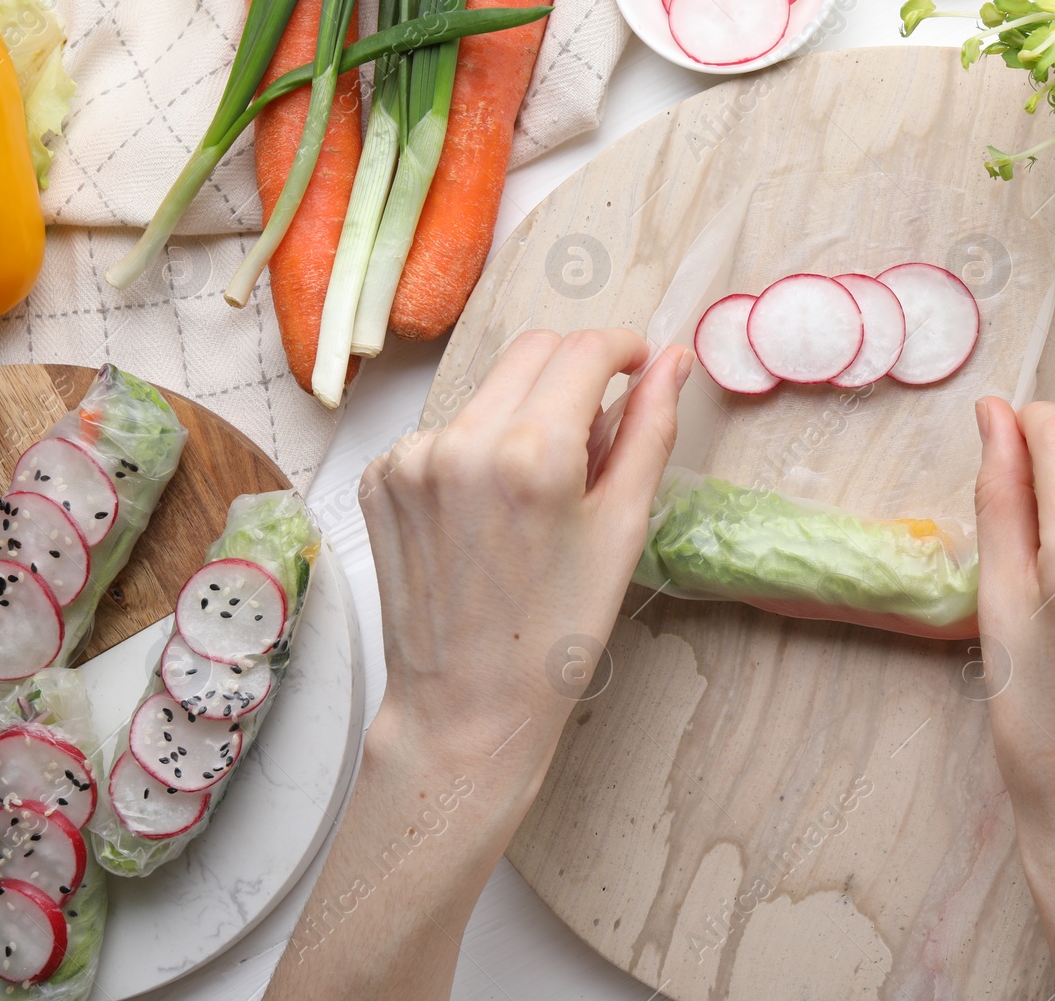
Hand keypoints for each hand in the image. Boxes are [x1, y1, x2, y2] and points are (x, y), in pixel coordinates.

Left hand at [267, 330, 687, 1000]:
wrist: (466, 705)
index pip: (586, 350)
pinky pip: (445, 430)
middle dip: (576, 373)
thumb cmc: (556, 630)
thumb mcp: (623, 528)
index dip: (624, 349)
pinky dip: (476, 449)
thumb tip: (674, 360)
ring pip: (489, 391)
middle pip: (533, 353)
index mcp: (532, 453)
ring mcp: (410, 458)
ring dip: (524, 414)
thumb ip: (650, 430)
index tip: (638, 366)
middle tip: (597, 434)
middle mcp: (461, 442)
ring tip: (538, 492)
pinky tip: (489, 510)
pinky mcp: (380, 478)